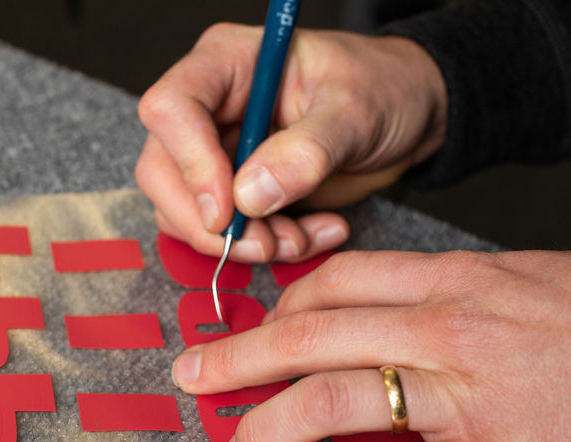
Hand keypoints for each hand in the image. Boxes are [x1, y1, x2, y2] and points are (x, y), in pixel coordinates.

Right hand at [136, 25, 446, 262]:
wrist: (409, 115)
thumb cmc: (383, 88)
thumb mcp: (357, 111)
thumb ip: (307, 150)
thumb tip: (251, 194)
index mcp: (229, 63)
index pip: (172, 109)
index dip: (190, 165)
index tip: (230, 211)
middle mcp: (211, 108)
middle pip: (162, 171)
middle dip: (210, 223)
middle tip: (267, 244)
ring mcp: (218, 153)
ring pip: (186, 212)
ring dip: (241, 243)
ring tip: (301, 240)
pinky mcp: (236, 193)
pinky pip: (225, 234)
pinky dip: (266, 248)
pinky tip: (312, 237)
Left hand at [170, 250, 570, 441]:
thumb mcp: (537, 277)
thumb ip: (463, 294)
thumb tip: (408, 311)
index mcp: (458, 280)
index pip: (338, 282)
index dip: (281, 306)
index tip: (258, 328)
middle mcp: (447, 329)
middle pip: (312, 335)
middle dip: (238, 358)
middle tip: (192, 377)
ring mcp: (465, 395)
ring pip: (335, 402)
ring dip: (271, 428)